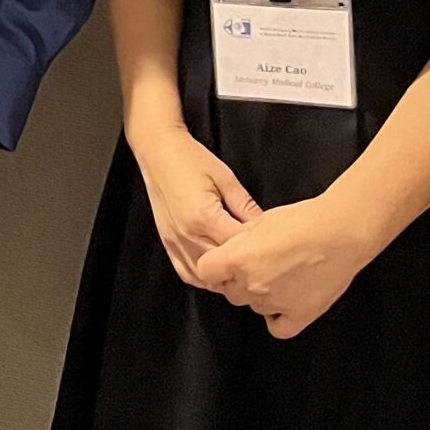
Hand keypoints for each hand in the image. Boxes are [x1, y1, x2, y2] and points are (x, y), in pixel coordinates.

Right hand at [131, 124, 261, 286]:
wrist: (158, 151)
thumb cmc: (191, 159)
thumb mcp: (226, 178)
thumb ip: (246, 206)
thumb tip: (265, 227)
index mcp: (204, 217)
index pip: (239, 247)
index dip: (258, 248)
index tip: (271, 247)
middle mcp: (188, 234)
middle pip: (223, 267)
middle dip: (242, 266)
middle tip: (259, 262)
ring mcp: (175, 241)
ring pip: (205, 277)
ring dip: (223, 277)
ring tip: (239, 268)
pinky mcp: (168, 243)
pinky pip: (187, 273)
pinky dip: (203, 277)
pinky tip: (216, 271)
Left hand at [192, 195, 380, 338]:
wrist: (341, 232)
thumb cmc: (303, 220)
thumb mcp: (260, 220)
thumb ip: (240, 240)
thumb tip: (232, 249)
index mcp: (237, 258)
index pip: (206, 271)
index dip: (213, 265)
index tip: (223, 261)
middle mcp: (252, 285)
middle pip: (230, 291)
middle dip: (237, 279)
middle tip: (256, 265)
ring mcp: (275, 303)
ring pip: (253, 307)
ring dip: (259, 295)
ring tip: (278, 276)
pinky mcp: (300, 315)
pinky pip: (278, 328)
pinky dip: (277, 317)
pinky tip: (284, 302)